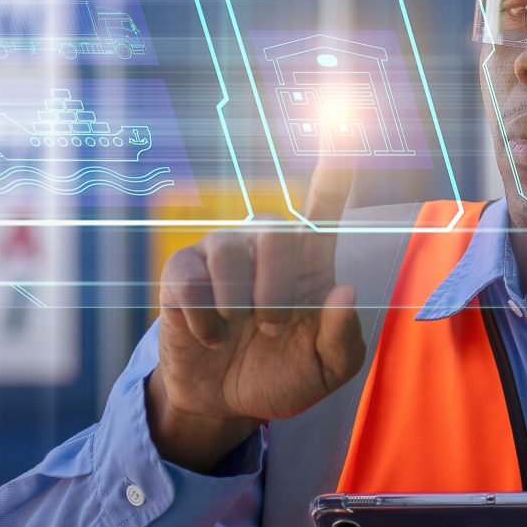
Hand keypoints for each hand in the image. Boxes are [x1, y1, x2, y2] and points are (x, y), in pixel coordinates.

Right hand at [147, 162, 363, 470]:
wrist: (225, 404)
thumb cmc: (281, 374)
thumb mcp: (325, 370)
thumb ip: (342, 337)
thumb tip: (343, 291)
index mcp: (309, 261)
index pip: (325, 201)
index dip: (335, 164)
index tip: (345, 122)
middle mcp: (264, 247)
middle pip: (277, 231)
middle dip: (277, 288)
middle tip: (275, 329)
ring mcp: (220, 256)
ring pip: (230, 251)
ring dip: (240, 303)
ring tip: (242, 333)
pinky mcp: (181, 276)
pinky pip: (190, 282)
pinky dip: (205, 320)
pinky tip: (213, 339)